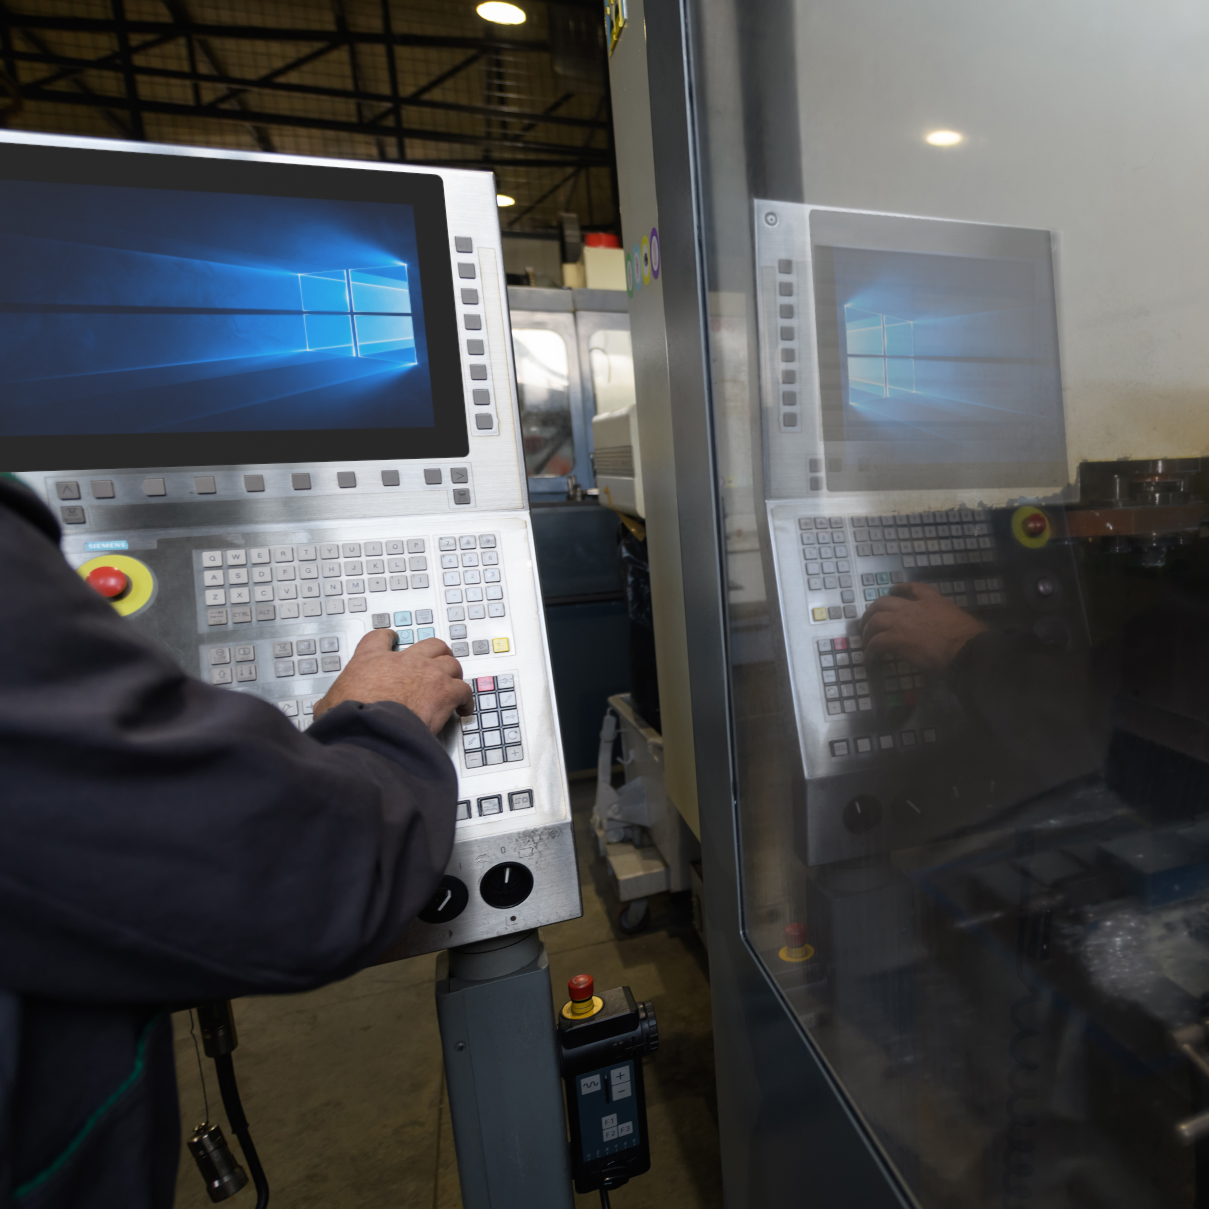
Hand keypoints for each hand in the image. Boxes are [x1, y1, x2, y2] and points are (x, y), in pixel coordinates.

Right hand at [313, 632, 473, 733]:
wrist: (371, 730)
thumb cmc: (350, 718)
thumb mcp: (329, 705)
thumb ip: (330, 702)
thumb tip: (323, 710)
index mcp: (370, 660)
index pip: (380, 638)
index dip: (389, 638)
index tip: (393, 640)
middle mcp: (402, 662)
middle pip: (430, 645)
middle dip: (436, 653)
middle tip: (437, 662)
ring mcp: (427, 674)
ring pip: (451, 663)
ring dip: (453, 675)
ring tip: (453, 686)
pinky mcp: (444, 692)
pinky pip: (463, 690)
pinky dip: (465, 699)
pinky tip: (463, 708)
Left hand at [859, 582, 987, 674]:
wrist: (968, 650)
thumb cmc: (971, 639)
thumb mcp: (961, 621)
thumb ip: (949, 622)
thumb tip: (950, 634)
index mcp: (934, 602)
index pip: (914, 588)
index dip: (900, 588)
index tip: (892, 590)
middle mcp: (915, 608)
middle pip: (883, 602)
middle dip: (872, 612)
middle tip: (868, 623)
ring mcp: (903, 622)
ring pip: (875, 620)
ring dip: (867, 632)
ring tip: (865, 642)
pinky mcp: (897, 639)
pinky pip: (876, 643)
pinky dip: (870, 651)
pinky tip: (869, 660)